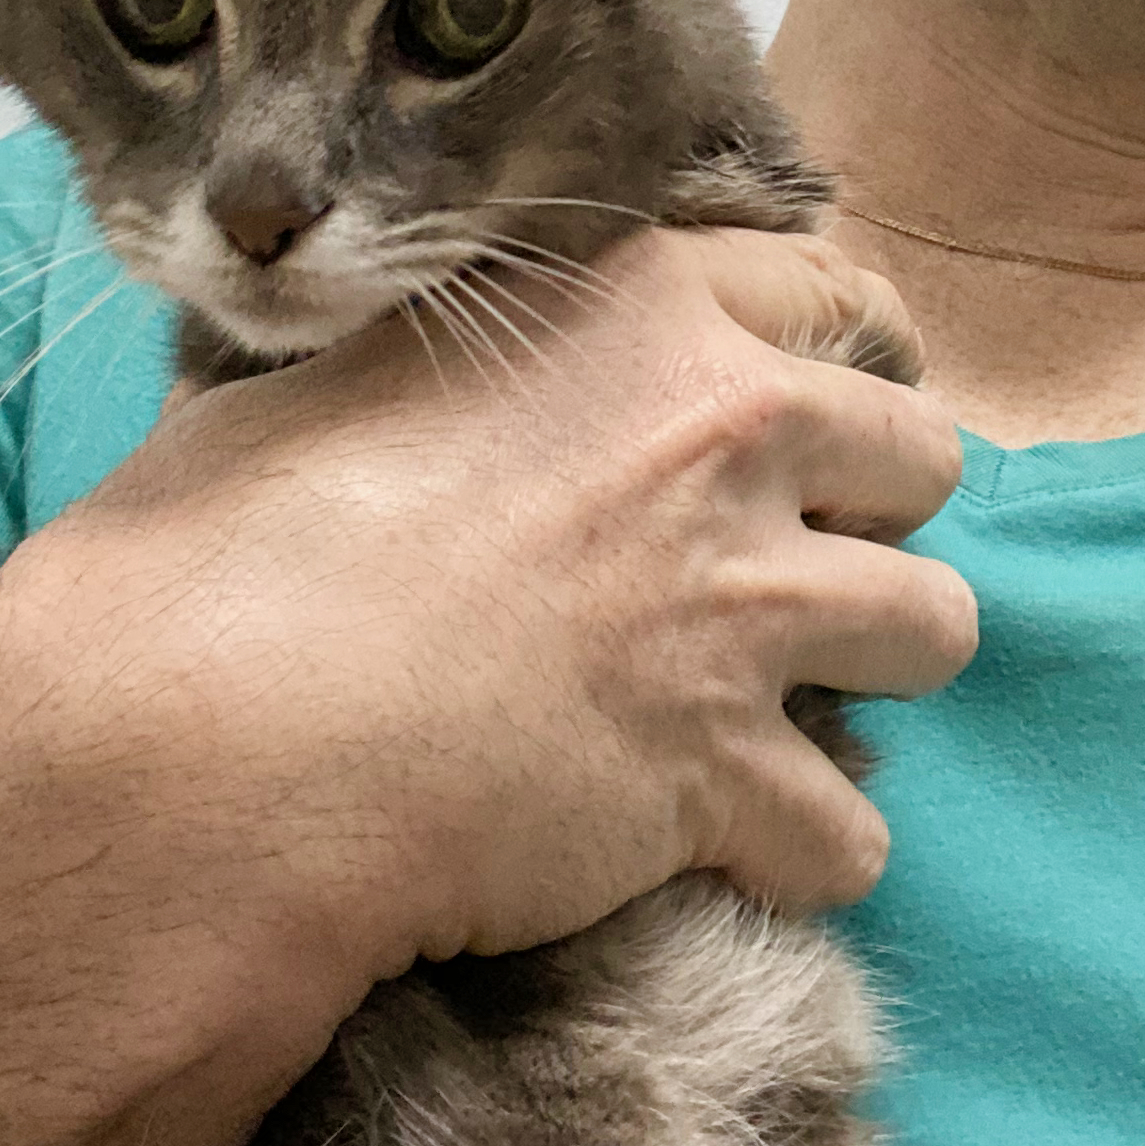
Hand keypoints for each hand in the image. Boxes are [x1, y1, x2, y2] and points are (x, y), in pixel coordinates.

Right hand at [58, 221, 975, 968]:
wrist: (204, 736)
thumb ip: (461, 353)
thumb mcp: (338, 374)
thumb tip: (437, 369)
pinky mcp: (724, 769)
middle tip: (793, 568)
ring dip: (879, 673)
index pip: (832, 291)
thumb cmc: (222, 544)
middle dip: (879, 517)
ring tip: (792, 706)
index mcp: (635, 305)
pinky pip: (856, 830)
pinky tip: (735, 854)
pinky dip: (805, 852)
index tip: (817, 423)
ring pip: (940, 627)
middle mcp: (720, 429)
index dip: (836, 360)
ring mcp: (738, 601)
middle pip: (924, 454)